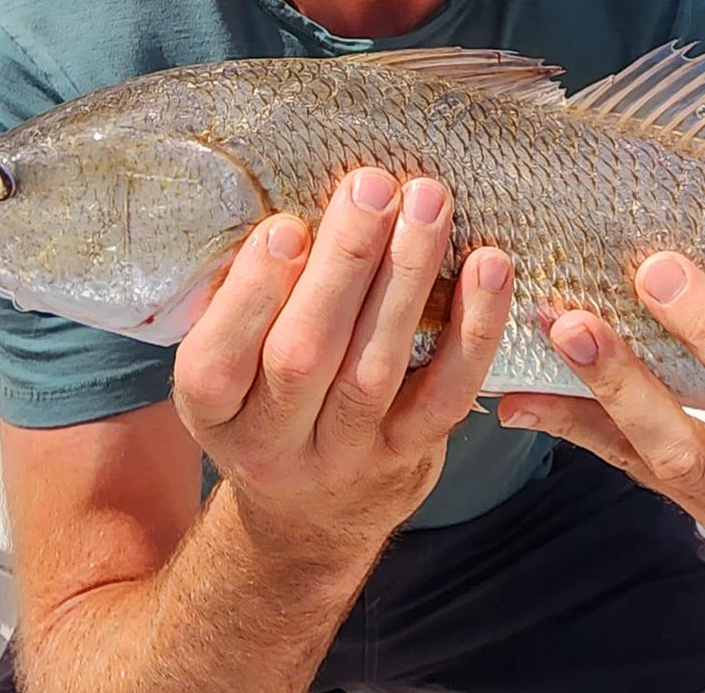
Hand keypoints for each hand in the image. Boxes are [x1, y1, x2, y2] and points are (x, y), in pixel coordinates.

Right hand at [171, 167, 512, 567]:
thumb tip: (284, 187)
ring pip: (376, 369)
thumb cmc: (270, 400)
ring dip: (406, 276)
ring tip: (428, 202)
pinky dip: (473, 328)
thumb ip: (248, 297)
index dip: (251, 296)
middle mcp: (273, 444)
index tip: (286, 227)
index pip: (217, 363)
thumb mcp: (232, 362)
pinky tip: (490, 266)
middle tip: (372, 186)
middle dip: (342, 264)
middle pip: (303, 358)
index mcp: (213, 412)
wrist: (310, 519)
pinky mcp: (411, 454)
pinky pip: (447, 393)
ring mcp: (346, 455)